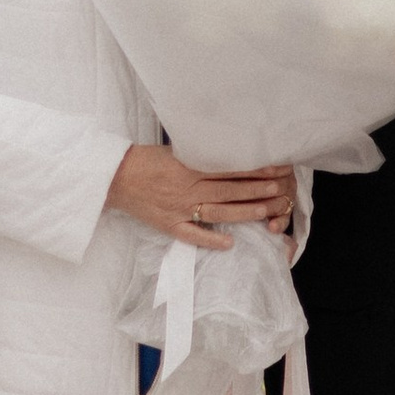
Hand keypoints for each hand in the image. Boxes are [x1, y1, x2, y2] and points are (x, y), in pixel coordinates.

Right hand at [109, 146, 297, 245]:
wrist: (115, 177)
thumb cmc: (145, 160)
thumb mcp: (174, 150)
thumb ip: (199, 154)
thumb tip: (227, 150)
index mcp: (188, 167)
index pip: (228, 169)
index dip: (252, 170)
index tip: (273, 169)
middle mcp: (187, 189)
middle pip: (228, 190)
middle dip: (255, 190)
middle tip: (278, 189)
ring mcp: (179, 209)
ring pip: (217, 212)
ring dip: (242, 212)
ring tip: (265, 212)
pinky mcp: (169, 225)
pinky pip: (192, 235)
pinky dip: (211, 240)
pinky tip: (229, 244)